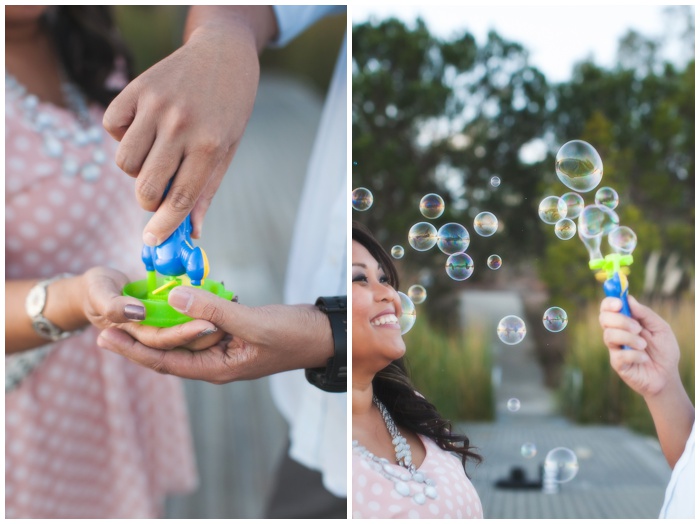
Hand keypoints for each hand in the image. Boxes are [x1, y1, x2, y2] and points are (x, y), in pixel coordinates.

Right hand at [81, 267, 222, 349]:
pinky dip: (200, 311)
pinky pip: (186, 318)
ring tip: (232, 307)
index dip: (184, 334)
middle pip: (181, 343)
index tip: (208, 324)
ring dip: (207, 321)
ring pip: (187, 332)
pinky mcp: (167, 321)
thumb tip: (139, 313)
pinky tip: (223, 299)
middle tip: (228, 319)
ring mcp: (160, 332)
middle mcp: (150, 341)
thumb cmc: (92, 290)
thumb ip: (114, 305)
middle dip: (204, 331)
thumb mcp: (99, 292)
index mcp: (134, 340)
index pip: (163, 344)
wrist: (92, 287)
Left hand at [96, 286, 333, 383]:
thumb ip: (213, 311)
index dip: (133, 351)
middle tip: (107, 323)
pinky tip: (174, 300)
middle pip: (169, 352)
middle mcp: (216, 362)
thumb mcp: (253, 323)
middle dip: (138, 339)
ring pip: (184, 337)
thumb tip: (173, 298)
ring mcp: (224, 348)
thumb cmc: (294, 335)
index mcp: (217, 368)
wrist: (323, 334)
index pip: (165, 363)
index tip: (104, 337)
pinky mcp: (233, 333)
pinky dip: (186, 313)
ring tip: (133, 311)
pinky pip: (201, 324)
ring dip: (160, 324)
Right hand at [103, 14, 262, 244]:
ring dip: (136, 170)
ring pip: (123, 162)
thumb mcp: (227, 152)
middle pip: (146, 187)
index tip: (151, 241)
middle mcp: (181, 126)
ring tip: (156, 155)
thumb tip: (191, 234)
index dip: (164, 225)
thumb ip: (205, 192)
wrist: (224, 55)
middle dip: (149, 201)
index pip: (180, 198)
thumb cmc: (229, 111)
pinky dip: (122, 136)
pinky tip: (144, 129)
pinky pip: (112, 128)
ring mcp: (156, 105)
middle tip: (158, 191)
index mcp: (209, 145)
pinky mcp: (136, 88)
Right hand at [598, 295, 680, 397]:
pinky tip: (644, 358)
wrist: (667, 375)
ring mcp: (615, 348)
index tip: (619, 303)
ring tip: (644, 345)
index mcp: (625, 321)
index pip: (608, 308)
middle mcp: (617, 332)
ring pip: (609, 335)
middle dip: (620, 320)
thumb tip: (629, 299)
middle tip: (637, 328)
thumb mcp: (661, 328)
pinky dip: (635, 355)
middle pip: (604, 318)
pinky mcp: (617, 363)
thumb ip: (645, 314)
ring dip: (629, 338)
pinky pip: (619, 355)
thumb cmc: (664, 350)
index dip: (609, 303)